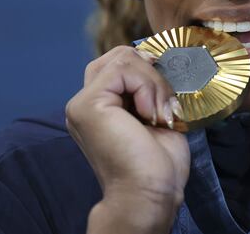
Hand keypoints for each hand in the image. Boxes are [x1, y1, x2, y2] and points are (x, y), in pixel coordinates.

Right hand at [65, 46, 189, 231]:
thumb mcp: (156, 113)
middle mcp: (84, 102)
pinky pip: (123, 69)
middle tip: (164, 105)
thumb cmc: (157, 163)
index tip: (167, 98)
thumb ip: (149, 86)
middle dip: (152, 72)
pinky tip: (150, 115)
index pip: (123, 63)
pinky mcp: (87, 104)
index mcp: (99, 105)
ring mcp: (81, 103)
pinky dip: (147, 86)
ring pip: (124, 58)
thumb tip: (162, 58)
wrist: (149, 194)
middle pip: (120, 55)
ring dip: (154, 82)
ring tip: (159, 113)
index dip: (150, 70)